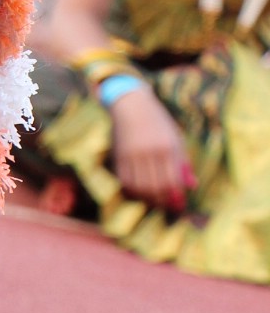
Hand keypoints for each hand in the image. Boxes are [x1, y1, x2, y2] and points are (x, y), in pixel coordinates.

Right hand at [109, 85, 195, 212]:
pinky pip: (126, 182)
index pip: (173, 179)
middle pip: (156, 187)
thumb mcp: (175, 138)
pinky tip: (140, 192)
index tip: (179, 204)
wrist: (131, 106)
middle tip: (167, 206)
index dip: (176, 195)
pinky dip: (133, 191)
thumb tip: (192, 185)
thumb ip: (183, 162)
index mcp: (167, 146)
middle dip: (163, 200)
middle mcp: (149, 152)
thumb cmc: (158, 123)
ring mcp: (132, 155)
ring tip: (155, 200)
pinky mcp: (119, 158)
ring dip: (148, 198)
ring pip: (140, 187)